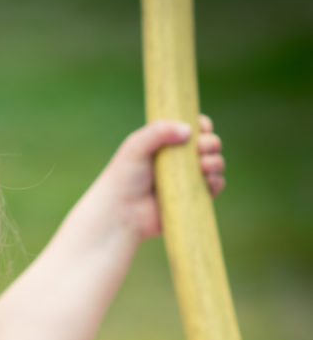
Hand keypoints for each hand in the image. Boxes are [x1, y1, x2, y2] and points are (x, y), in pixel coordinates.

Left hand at [104, 114, 224, 241]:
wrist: (121, 213)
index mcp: (169, 143)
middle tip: (200, 149)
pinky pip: (214, 188)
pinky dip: (216, 182)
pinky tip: (209, 181)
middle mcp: (181, 160)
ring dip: (216, 162)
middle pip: (210, 145)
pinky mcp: (192, 199)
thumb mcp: (136, 146)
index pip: (195, 128)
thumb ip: (159, 131)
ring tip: (203, 166)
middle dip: (212, 143)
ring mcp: (188, 180)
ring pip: (216, 165)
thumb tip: (189, 131)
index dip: (203, 126)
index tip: (201, 128)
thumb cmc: (124, 178)